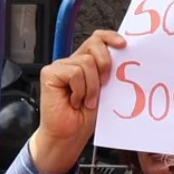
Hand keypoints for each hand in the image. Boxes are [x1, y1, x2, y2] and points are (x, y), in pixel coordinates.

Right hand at [29, 29, 124, 173]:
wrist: (68, 135)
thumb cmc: (84, 117)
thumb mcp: (104, 90)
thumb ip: (108, 72)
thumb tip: (122, 56)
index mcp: (85, 63)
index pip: (97, 39)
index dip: (110, 37)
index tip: (123, 45)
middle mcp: (72, 61)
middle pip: (93, 44)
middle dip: (105, 63)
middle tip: (104, 84)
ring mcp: (60, 66)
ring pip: (86, 62)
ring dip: (91, 87)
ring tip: (86, 101)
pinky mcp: (49, 74)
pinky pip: (74, 73)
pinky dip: (79, 90)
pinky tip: (74, 101)